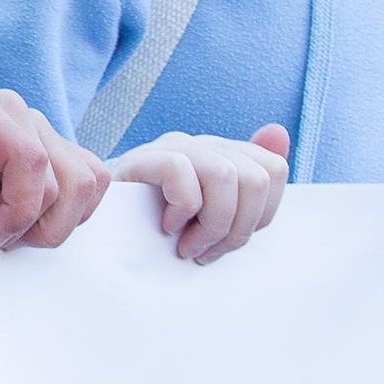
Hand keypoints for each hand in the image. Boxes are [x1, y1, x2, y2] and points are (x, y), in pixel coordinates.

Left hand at [0, 88, 109, 251]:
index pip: (32, 161)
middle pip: (61, 181)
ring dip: (54, 222)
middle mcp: (19, 113)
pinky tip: (36, 218)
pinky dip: (72, 212)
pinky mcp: (65, 149)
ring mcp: (44, 130)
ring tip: (16, 229)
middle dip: (31, 224)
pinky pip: (95, 180)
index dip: (19, 209)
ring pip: (85, 182)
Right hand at [110, 125, 290, 263]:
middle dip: (237, 228)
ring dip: (210, 225)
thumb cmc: (161, 227)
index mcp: (227, 154)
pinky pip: (181, 172)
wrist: (104, 230)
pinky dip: (180, 209)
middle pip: (256, 178)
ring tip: (186, 246)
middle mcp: (204, 143)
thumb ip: (248, 184)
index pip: (275, 170)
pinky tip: (165, 226)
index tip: (229, 241)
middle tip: (206, 251)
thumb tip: (279, 131)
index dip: (261, 216)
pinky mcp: (144, 157)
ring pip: (224, 175)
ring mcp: (173, 146)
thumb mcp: (212, 217)